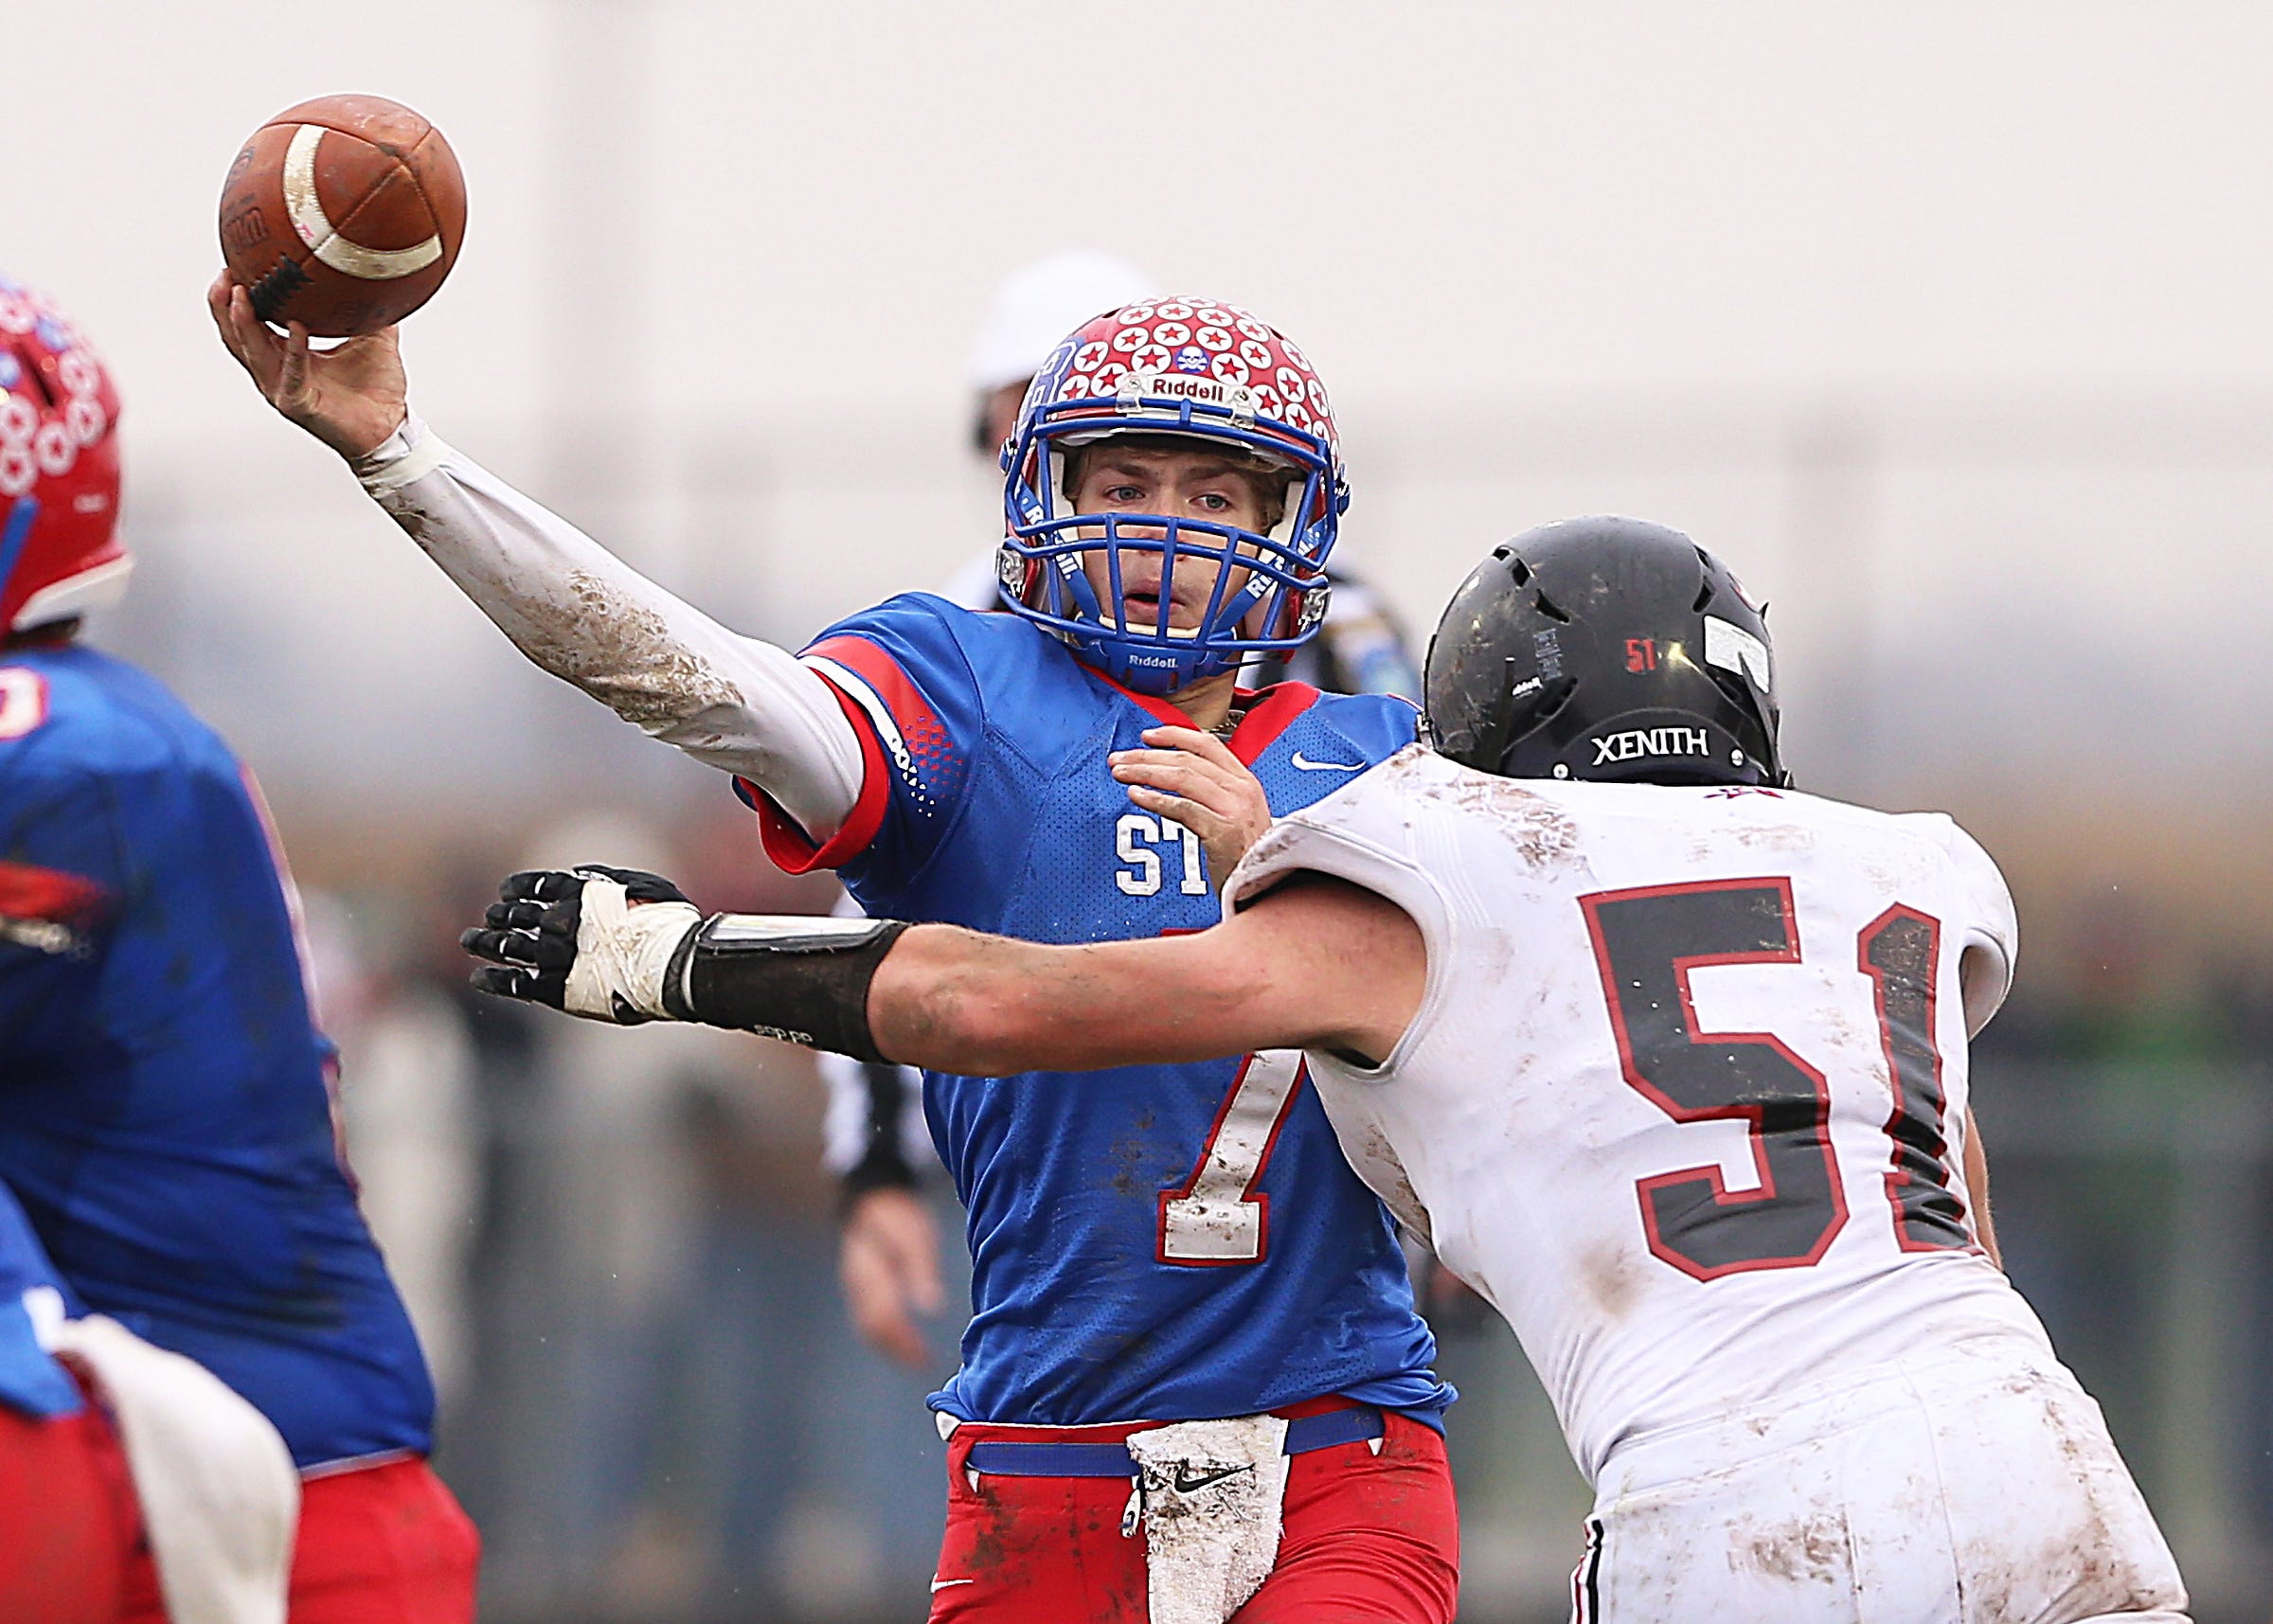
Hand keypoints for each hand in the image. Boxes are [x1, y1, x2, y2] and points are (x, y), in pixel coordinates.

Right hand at [206, 271, 408, 459]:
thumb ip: (368, 308)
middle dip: (225, 303)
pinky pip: (291, 375)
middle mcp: (277, 370)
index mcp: (286, 353)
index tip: (235, 263)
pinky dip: (293, 351)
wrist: (390, 429)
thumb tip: (377, 275)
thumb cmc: (376, 390)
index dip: (235, 294)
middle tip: (227, 274)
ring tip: (242, 293)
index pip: (250, 320)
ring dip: (244, 322)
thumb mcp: (373, 338)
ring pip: (252, 352)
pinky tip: (296, 329)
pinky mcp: (298, 405)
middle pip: (235, 334)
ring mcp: (283, 388)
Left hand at [461, 866, 701, 1022]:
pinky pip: (514, 983)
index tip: (505, 892)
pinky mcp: (556, 990)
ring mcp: (555, 956)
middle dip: (497, 917)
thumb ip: (609, 880)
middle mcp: (560, 922)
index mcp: (579, 894)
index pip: (536, 886)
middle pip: (516, 916)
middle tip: (485, 919)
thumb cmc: (669, 926)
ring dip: (486, 943)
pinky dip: (493, 979)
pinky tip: (480, 977)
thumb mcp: (646, 887)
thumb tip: (581, 874)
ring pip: (508, 946)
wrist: (674, 967)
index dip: (517, 888)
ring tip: (470, 942)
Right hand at [839, 1186, 945, 1369]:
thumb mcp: (915, 1236)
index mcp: (871, 1273)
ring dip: (892, 1346)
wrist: (871, 1195)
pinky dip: (886, 1334)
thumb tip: (932, 1308)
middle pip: (873, 1329)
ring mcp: (856, 1286)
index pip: (884, 1319)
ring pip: (868, 1326)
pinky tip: (905, 1339)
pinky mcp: (860, 1286)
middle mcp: (858, 1285)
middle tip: (926, 1363)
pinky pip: (868, 1317)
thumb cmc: (899, 1215)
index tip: (926, 1359)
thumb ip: (922, 1269)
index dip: (905, 1343)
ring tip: (919, 1358)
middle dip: (899, 1350)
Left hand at [1109, 726, 1272, 890]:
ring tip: (1120, 773)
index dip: (1174, 736)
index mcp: (1245, 781)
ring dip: (1146, 772)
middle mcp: (1242, 789)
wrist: (1273, 888)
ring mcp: (1235, 809)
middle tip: (1118, 759)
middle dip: (1147, 756)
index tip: (1146, 736)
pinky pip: (1183, 809)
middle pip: (1187, 760)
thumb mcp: (1238, 815)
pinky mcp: (1224, 832)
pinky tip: (1136, 796)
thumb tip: (1172, 776)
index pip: (1207, 744)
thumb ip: (1214, 793)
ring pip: (1183, 778)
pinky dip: (1156, 799)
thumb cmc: (1248, 856)